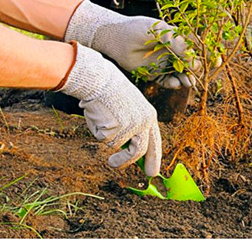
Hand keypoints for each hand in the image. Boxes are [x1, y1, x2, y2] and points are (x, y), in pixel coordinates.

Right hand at [58, 43, 161, 175]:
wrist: (99, 80)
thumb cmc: (110, 91)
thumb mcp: (128, 108)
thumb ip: (132, 126)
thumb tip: (128, 149)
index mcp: (149, 116)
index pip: (154, 143)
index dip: (153, 159)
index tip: (151, 172)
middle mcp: (144, 123)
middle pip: (138, 151)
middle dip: (126, 162)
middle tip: (114, 165)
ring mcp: (130, 127)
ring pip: (117, 145)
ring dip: (106, 138)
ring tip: (99, 124)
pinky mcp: (116, 130)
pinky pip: (103, 138)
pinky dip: (97, 130)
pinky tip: (97, 114)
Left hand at [65, 0, 194, 88]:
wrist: (115, 38)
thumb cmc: (137, 29)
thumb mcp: (161, 32)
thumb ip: (178, 45)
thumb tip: (195, 62)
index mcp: (177, 39)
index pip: (197, 49)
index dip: (207, 56)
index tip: (215, 63)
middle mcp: (173, 52)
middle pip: (191, 65)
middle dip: (197, 72)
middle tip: (200, 77)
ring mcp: (164, 63)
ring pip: (181, 75)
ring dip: (187, 79)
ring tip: (188, 82)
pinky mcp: (154, 74)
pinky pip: (167, 81)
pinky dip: (173, 84)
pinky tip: (175, 83)